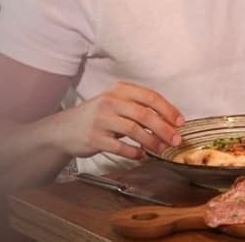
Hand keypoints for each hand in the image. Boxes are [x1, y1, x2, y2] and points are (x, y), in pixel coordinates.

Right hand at [56, 81, 183, 159]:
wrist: (64, 129)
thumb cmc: (97, 116)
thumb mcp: (116, 104)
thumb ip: (138, 108)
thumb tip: (168, 121)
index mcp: (120, 90)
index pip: (150, 97)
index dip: (168, 109)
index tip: (180, 122)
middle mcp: (110, 102)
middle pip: (144, 114)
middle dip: (164, 128)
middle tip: (176, 139)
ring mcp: (101, 119)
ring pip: (133, 130)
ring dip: (152, 141)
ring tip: (161, 149)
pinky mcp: (94, 137)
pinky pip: (119, 146)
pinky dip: (134, 152)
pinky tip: (141, 155)